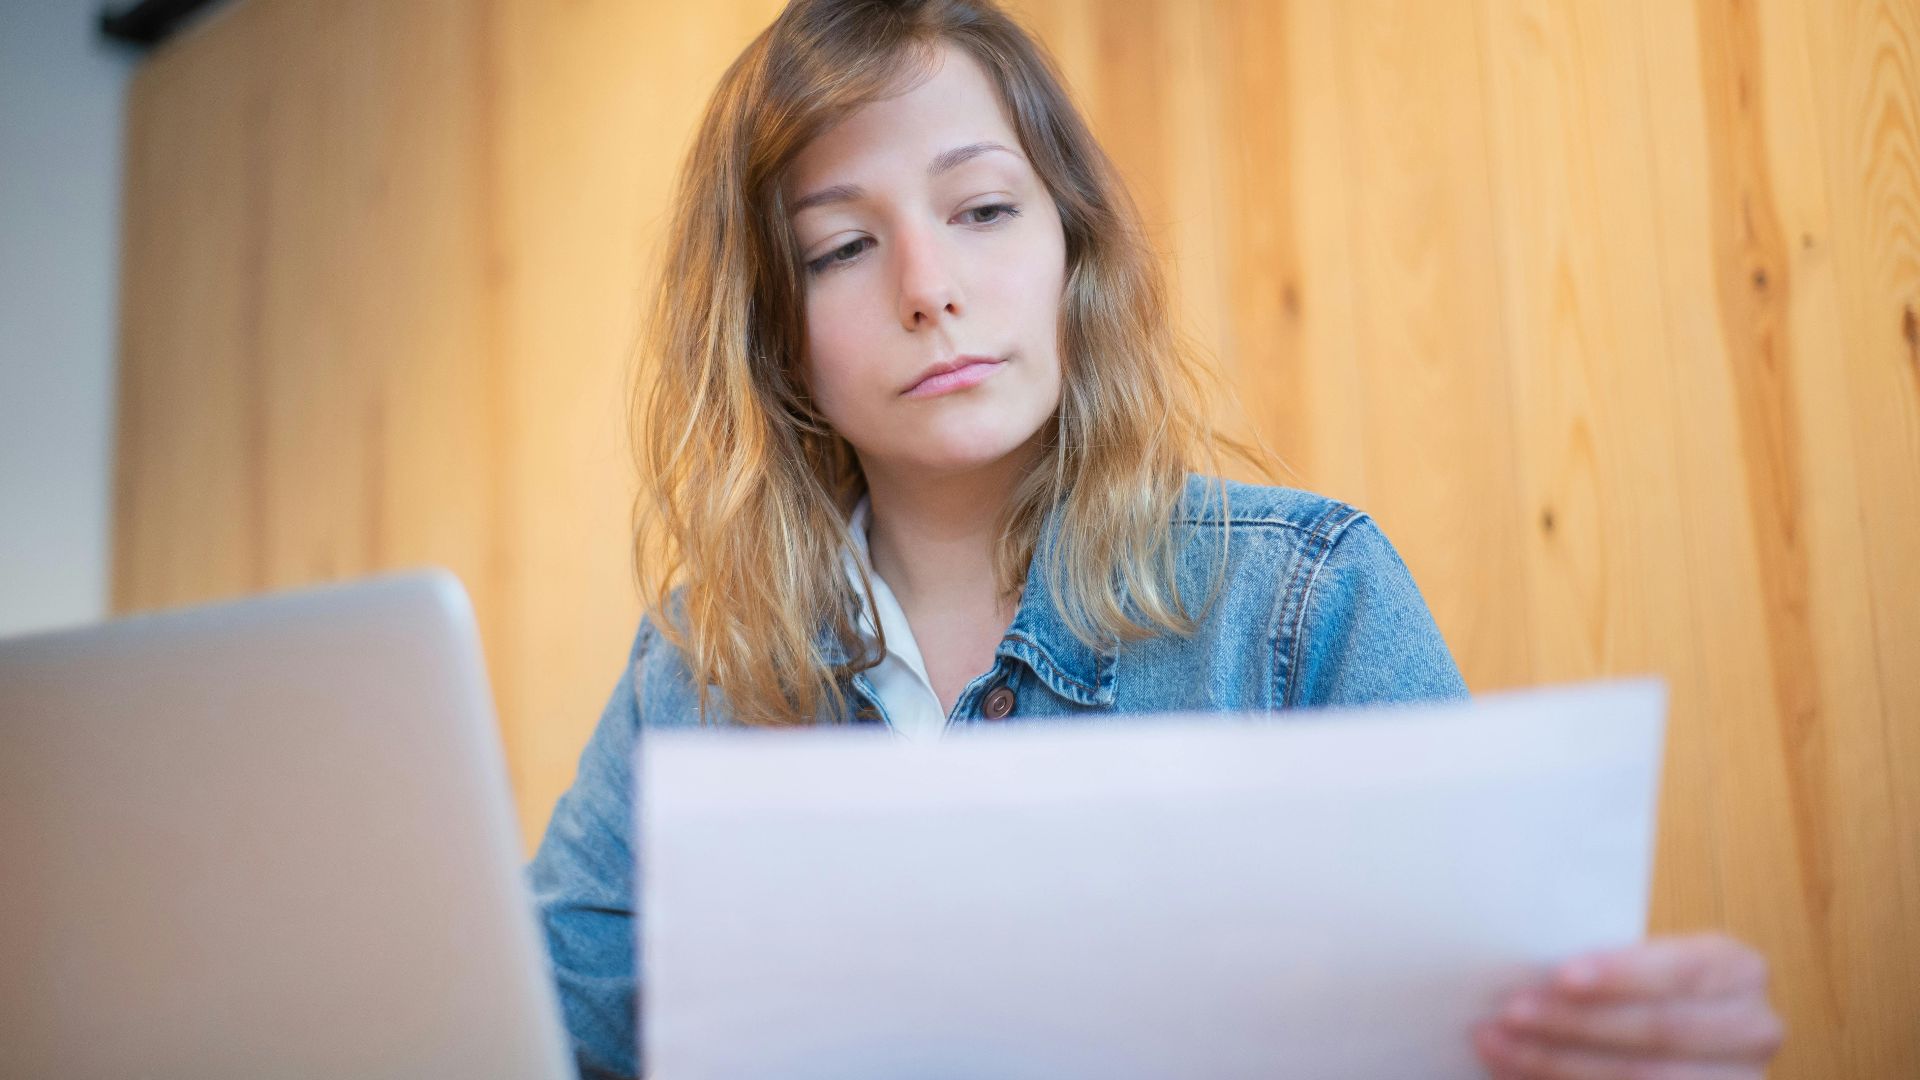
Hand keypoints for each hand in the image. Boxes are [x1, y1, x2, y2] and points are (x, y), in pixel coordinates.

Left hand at [1472, 932, 1783, 1078]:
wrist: (1674, 1035)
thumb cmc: (1642, 990)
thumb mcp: (1639, 966)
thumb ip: (1603, 969)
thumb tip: (1525, 973)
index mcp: (1738, 971)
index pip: (1680, 970)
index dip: (1621, 975)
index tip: (1561, 976)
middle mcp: (1753, 1028)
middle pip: (1658, 1031)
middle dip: (1575, 1023)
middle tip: (1510, 1013)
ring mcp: (1738, 1079)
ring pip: (1643, 1077)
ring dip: (1557, 1063)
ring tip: (1498, 1045)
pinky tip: (1518, 1074)